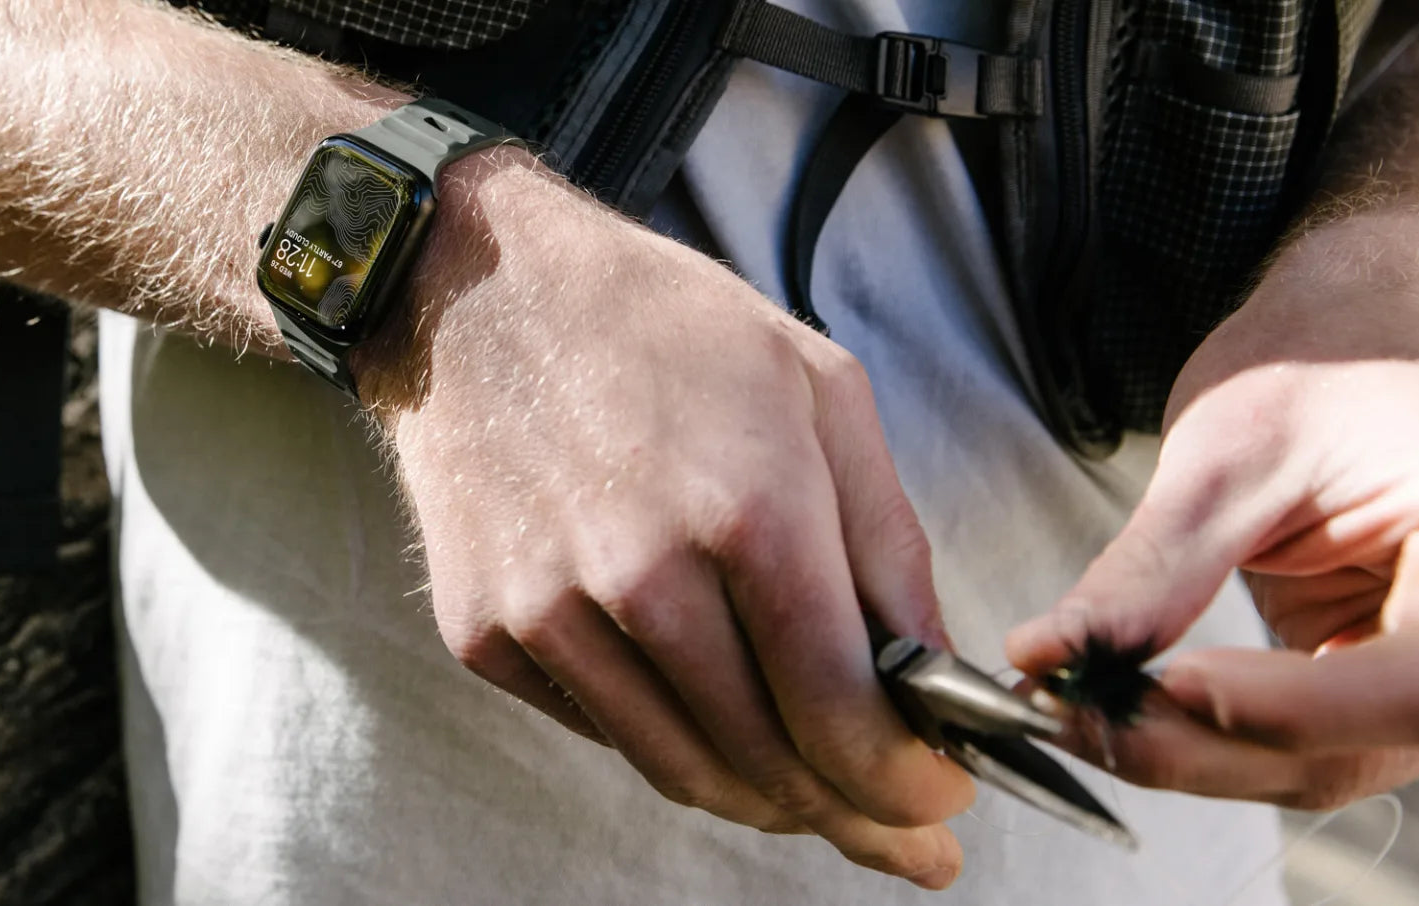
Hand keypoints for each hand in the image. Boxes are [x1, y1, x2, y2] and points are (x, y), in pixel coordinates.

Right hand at [362, 155, 972, 887]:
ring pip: (680, 768)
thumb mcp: (821, 392)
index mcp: (747, 511)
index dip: (904, 784)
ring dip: (762, 795)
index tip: (939, 800)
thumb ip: (889, 546)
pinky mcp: (486, 634)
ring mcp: (549, 614)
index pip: (841, 716)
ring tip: (810, 787)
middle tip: (897, 826)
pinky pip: (602, 729)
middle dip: (849, 811)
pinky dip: (666, 735)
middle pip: (766, 763)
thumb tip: (932, 678)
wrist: (478, 293)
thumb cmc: (660, 327)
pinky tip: (698, 699)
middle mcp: (641, 579)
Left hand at [1007, 224, 1418, 808]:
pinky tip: (1112, 708)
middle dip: (1199, 745)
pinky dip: (1196, 738)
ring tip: (1071, 707)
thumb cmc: (1320, 367)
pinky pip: (1290, 749)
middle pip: (1352, 749)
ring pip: (1314, 768)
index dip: (1291, 708)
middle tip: (1072, 712)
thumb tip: (1049, 654)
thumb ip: (1155, 568)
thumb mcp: (1235, 449)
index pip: (1414, 684)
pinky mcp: (1367, 695)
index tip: (1169, 684)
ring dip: (1183, 754)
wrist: (1347, 352)